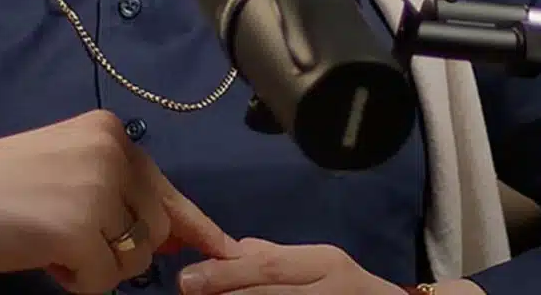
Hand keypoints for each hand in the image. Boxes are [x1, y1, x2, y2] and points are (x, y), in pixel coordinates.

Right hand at [0, 109, 237, 292]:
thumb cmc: (2, 184)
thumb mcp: (69, 169)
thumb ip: (119, 192)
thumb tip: (175, 237)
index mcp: (110, 132)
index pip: (166, 188)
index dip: (195, 226)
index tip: (228, 251)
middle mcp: (111, 151)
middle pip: (154, 227)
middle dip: (122, 249)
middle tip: (71, 239)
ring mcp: (97, 188)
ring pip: (135, 257)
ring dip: (100, 266)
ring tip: (54, 242)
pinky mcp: (78, 228)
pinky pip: (104, 282)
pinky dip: (78, 282)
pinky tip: (45, 257)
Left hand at [177, 238, 403, 294]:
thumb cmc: (353, 289)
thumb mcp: (322, 266)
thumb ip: (279, 258)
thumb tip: (232, 250)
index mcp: (325, 263)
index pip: (270, 266)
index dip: (227, 272)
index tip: (189, 276)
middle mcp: (331, 288)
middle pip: (271, 292)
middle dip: (226, 292)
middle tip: (187, 289)